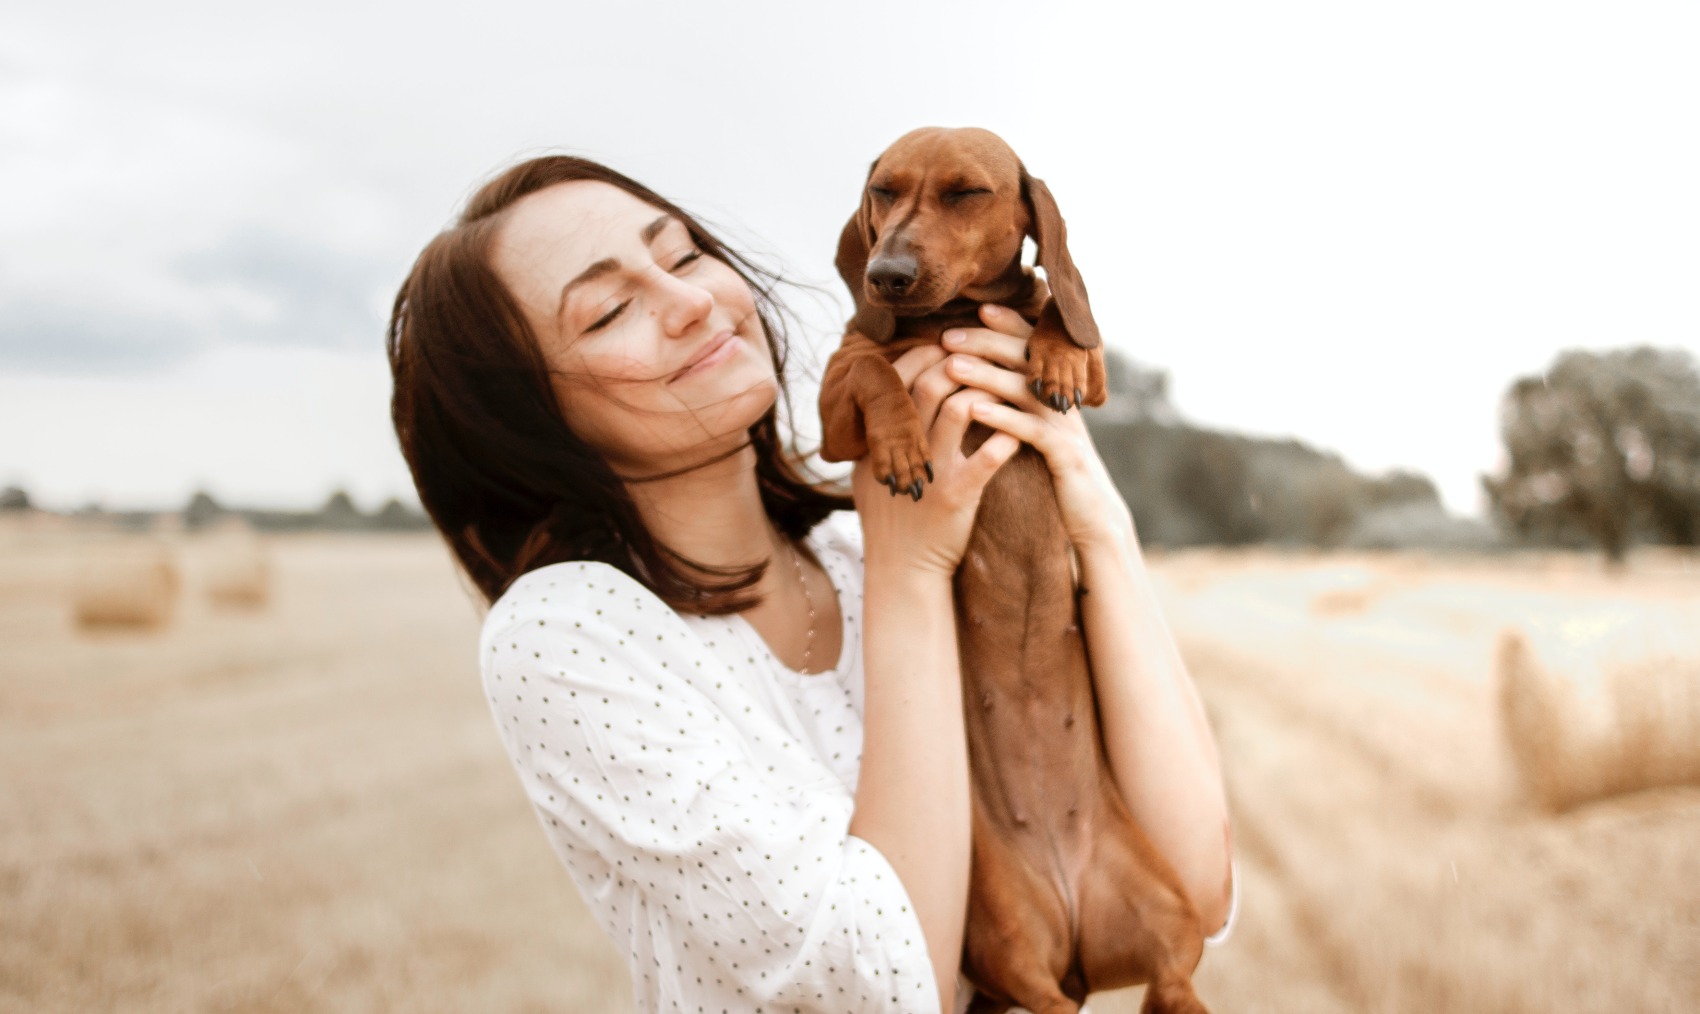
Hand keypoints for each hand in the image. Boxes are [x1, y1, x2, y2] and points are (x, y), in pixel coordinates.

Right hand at [853, 344, 1020, 576]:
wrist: (901, 568)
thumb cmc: (892, 516)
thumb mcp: (870, 470)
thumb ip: (878, 434)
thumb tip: (884, 393)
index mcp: (879, 438)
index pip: (898, 379)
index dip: (924, 354)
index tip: (947, 346)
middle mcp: (902, 448)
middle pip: (929, 384)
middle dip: (959, 362)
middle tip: (982, 357)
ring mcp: (930, 471)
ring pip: (959, 409)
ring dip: (987, 391)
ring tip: (1005, 387)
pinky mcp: (956, 496)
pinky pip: (987, 458)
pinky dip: (1005, 439)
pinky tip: (1018, 433)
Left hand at [938, 304, 1134, 549]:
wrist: (1092, 515)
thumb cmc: (1057, 472)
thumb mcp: (1041, 430)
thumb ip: (1024, 401)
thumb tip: (988, 375)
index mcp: (1056, 390)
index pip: (1034, 346)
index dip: (1008, 325)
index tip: (977, 309)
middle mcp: (1064, 399)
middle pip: (1027, 358)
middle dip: (986, 342)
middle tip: (947, 335)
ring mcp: (1067, 425)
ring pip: (1025, 389)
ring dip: (986, 374)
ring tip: (952, 366)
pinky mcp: (1065, 455)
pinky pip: (1030, 430)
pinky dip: (1002, 417)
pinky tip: (973, 410)